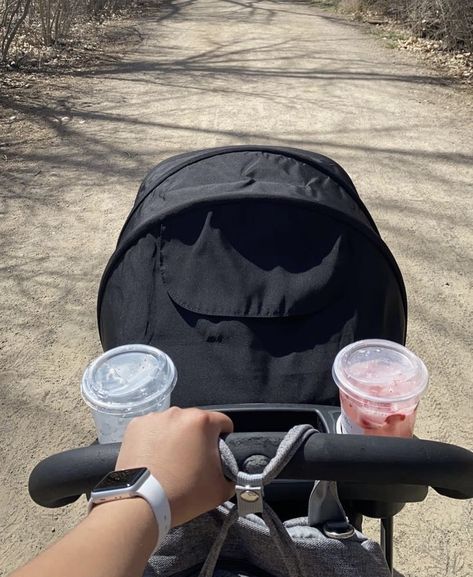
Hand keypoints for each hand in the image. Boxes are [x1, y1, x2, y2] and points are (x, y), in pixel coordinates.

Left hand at [116, 407, 234, 526]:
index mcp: (202, 421)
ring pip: (174, 424)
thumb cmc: (183, 494)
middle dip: (198, 437)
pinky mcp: (136, 425)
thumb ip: (233, 475)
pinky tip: (154, 458)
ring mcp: (155, 417)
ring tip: (170, 461)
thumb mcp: (221, 489)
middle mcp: (178, 412)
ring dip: (176, 436)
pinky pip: (153, 428)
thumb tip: (231, 471)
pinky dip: (155, 439)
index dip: (224, 439)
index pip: (224, 422)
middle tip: (192, 462)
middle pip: (196, 421)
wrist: (141, 504)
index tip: (217, 454)